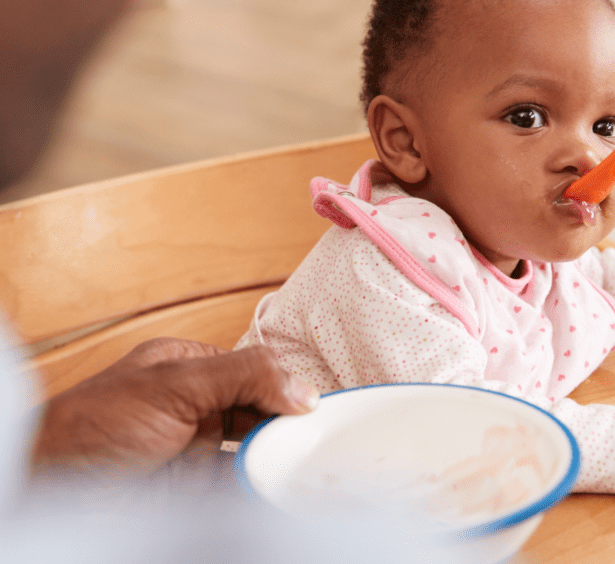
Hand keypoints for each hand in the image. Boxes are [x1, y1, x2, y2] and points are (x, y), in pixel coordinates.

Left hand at [31, 337, 318, 476]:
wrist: (52, 490)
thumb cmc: (94, 425)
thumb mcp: (175, 383)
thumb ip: (243, 375)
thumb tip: (303, 389)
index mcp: (189, 366)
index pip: (254, 370)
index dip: (286, 387)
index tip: (316, 408)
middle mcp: (195, 406)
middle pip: (258, 410)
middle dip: (286, 424)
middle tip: (319, 440)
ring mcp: (194, 450)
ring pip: (251, 450)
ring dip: (278, 457)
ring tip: (308, 465)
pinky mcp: (191, 492)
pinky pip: (237, 487)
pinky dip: (261, 489)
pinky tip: (282, 489)